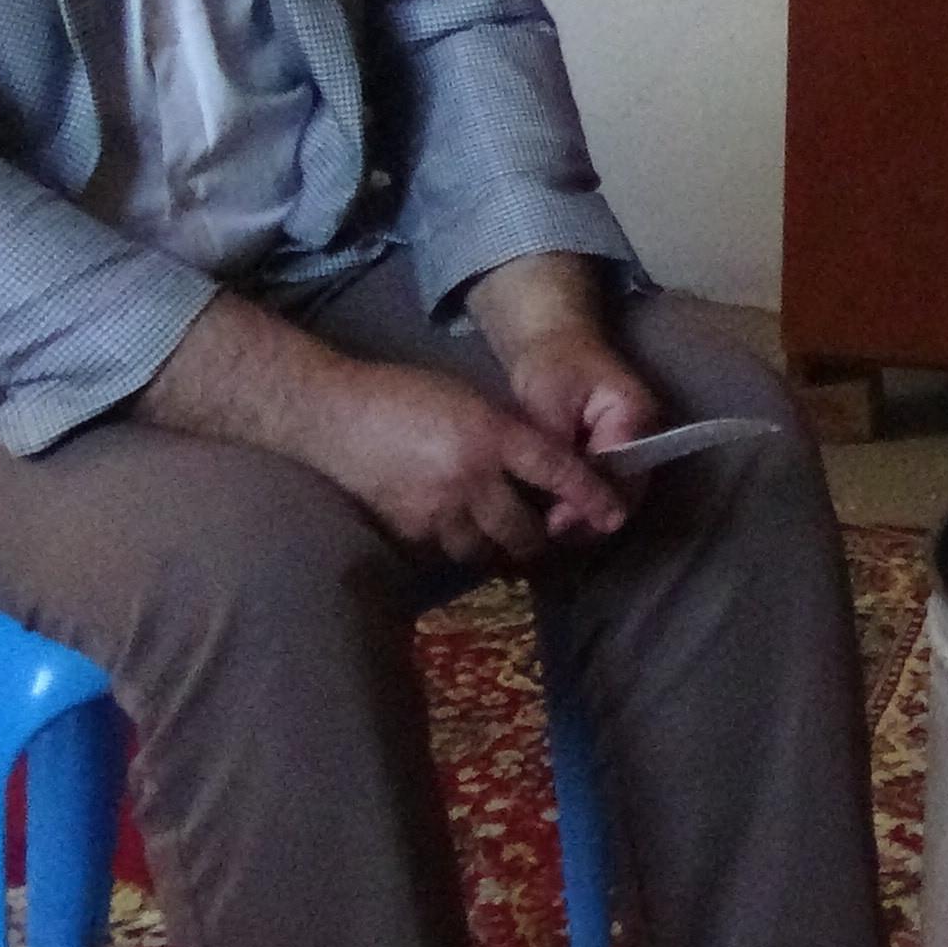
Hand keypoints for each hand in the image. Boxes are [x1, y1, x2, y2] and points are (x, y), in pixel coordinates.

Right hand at [133, 286, 629, 563]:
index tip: (615, 515)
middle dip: (540, 537)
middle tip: (548, 532)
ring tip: (494, 529)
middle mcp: (469, 477)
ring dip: (497, 544)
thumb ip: (505, 435)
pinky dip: (457, 544)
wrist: (333, 414)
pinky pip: (448, 552)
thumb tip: (543, 468)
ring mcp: (437, 510)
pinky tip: (452, 526)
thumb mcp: (468, 400)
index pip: (555, 471)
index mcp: (489, 434)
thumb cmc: (404, 394)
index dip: (589, 497)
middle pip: (525, 530)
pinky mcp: (409, 531)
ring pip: (487, 549)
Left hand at [466, 253, 661, 543]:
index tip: (554, 523)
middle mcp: (646, 435)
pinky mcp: (619, 452)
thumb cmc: (551, 365)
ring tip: (551, 529)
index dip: (589, 505)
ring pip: (620, 496)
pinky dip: (585, 502)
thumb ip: (559, 450)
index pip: (620, 476)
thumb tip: (561, 501)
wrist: (554, 340)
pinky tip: (557, 513)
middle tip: (550, 534)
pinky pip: (609, 486)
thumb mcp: (548, 405)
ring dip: (589, 514)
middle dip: (591, 518)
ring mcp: (636, 445)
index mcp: (634, 417)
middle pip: (627, 494)